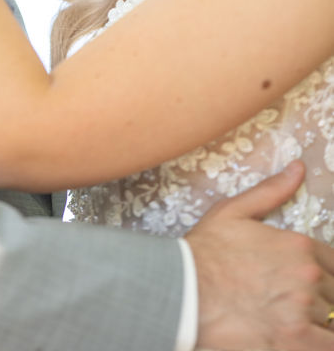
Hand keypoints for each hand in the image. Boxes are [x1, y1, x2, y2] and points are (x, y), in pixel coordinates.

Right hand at [188, 160, 333, 349]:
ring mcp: (304, 310)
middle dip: (324, 300)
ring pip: (333, 320)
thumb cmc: (206, 252)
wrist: (183, 289)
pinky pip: (328, 345)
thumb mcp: (234, 211)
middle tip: (297, 303)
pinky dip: (322, 342)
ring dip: (323, 323)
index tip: (313, 284)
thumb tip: (298, 168)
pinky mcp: (296, 341)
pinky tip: (306, 339)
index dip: (327, 275)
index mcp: (299, 245)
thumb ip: (272, 191)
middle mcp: (308, 275)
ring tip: (301, 323)